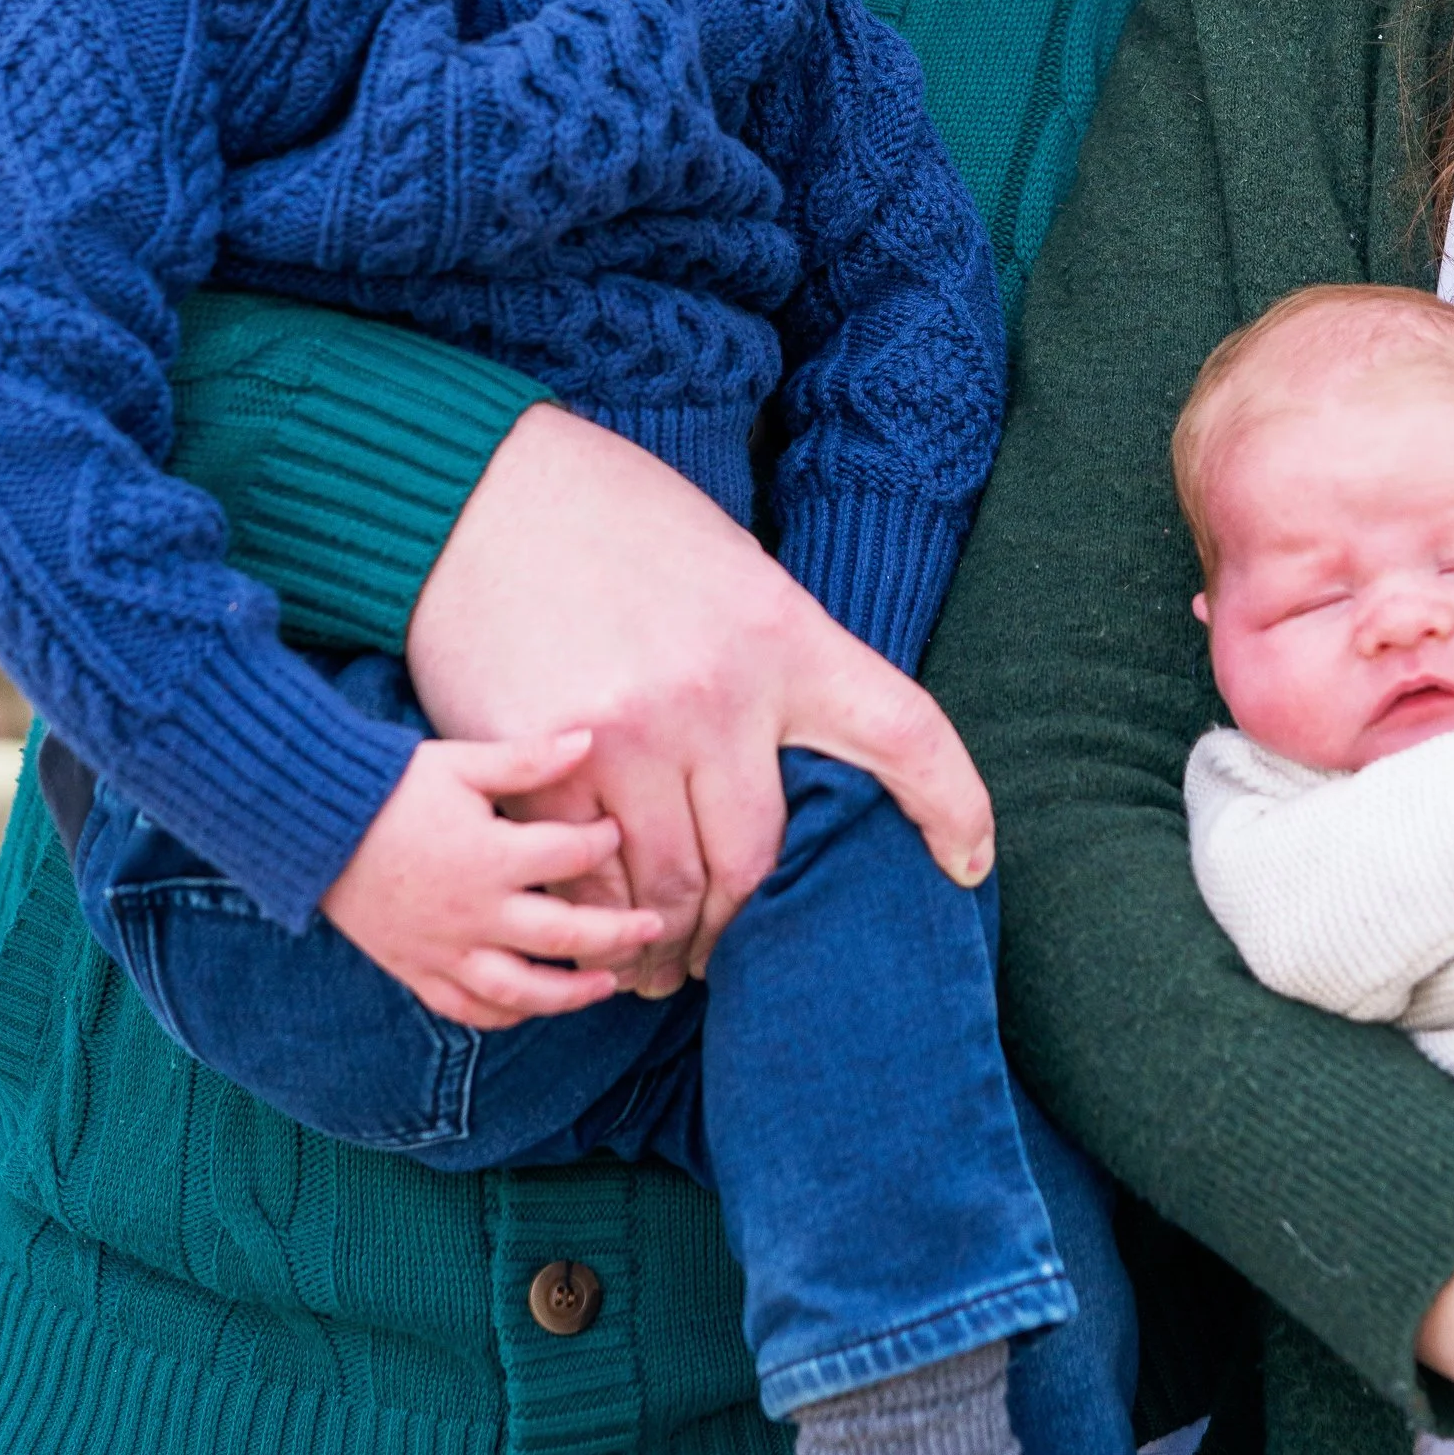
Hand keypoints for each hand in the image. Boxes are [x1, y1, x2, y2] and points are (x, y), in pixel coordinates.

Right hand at [320, 729, 667, 1028]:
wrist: (313, 826)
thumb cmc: (391, 787)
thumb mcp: (463, 762)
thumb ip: (529, 759)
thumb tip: (591, 738)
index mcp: (491, 857)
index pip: (571, 857)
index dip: (605, 841)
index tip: (618, 830)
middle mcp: (474, 913)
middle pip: (564, 936)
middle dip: (617, 933)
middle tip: (656, 926)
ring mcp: (445, 950)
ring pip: (522, 991)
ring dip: (572, 992)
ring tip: (611, 983)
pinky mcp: (417, 970)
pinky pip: (468, 1008)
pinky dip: (506, 1014)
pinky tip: (533, 1006)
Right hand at [404, 402, 993, 991]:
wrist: (482, 490)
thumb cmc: (616, 522)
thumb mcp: (731, 569)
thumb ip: (771, 660)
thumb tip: (804, 752)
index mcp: (782, 632)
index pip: (904, 732)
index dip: (954, 807)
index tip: (972, 866)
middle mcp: (718, 690)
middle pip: (761, 858)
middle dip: (743, 925)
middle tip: (721, 951)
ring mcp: (631, 731)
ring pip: (673, 890)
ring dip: (669, 946)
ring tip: (660, 964)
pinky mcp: (547, 760)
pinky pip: (588, 877)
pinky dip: (598, 920)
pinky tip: (599, 930)